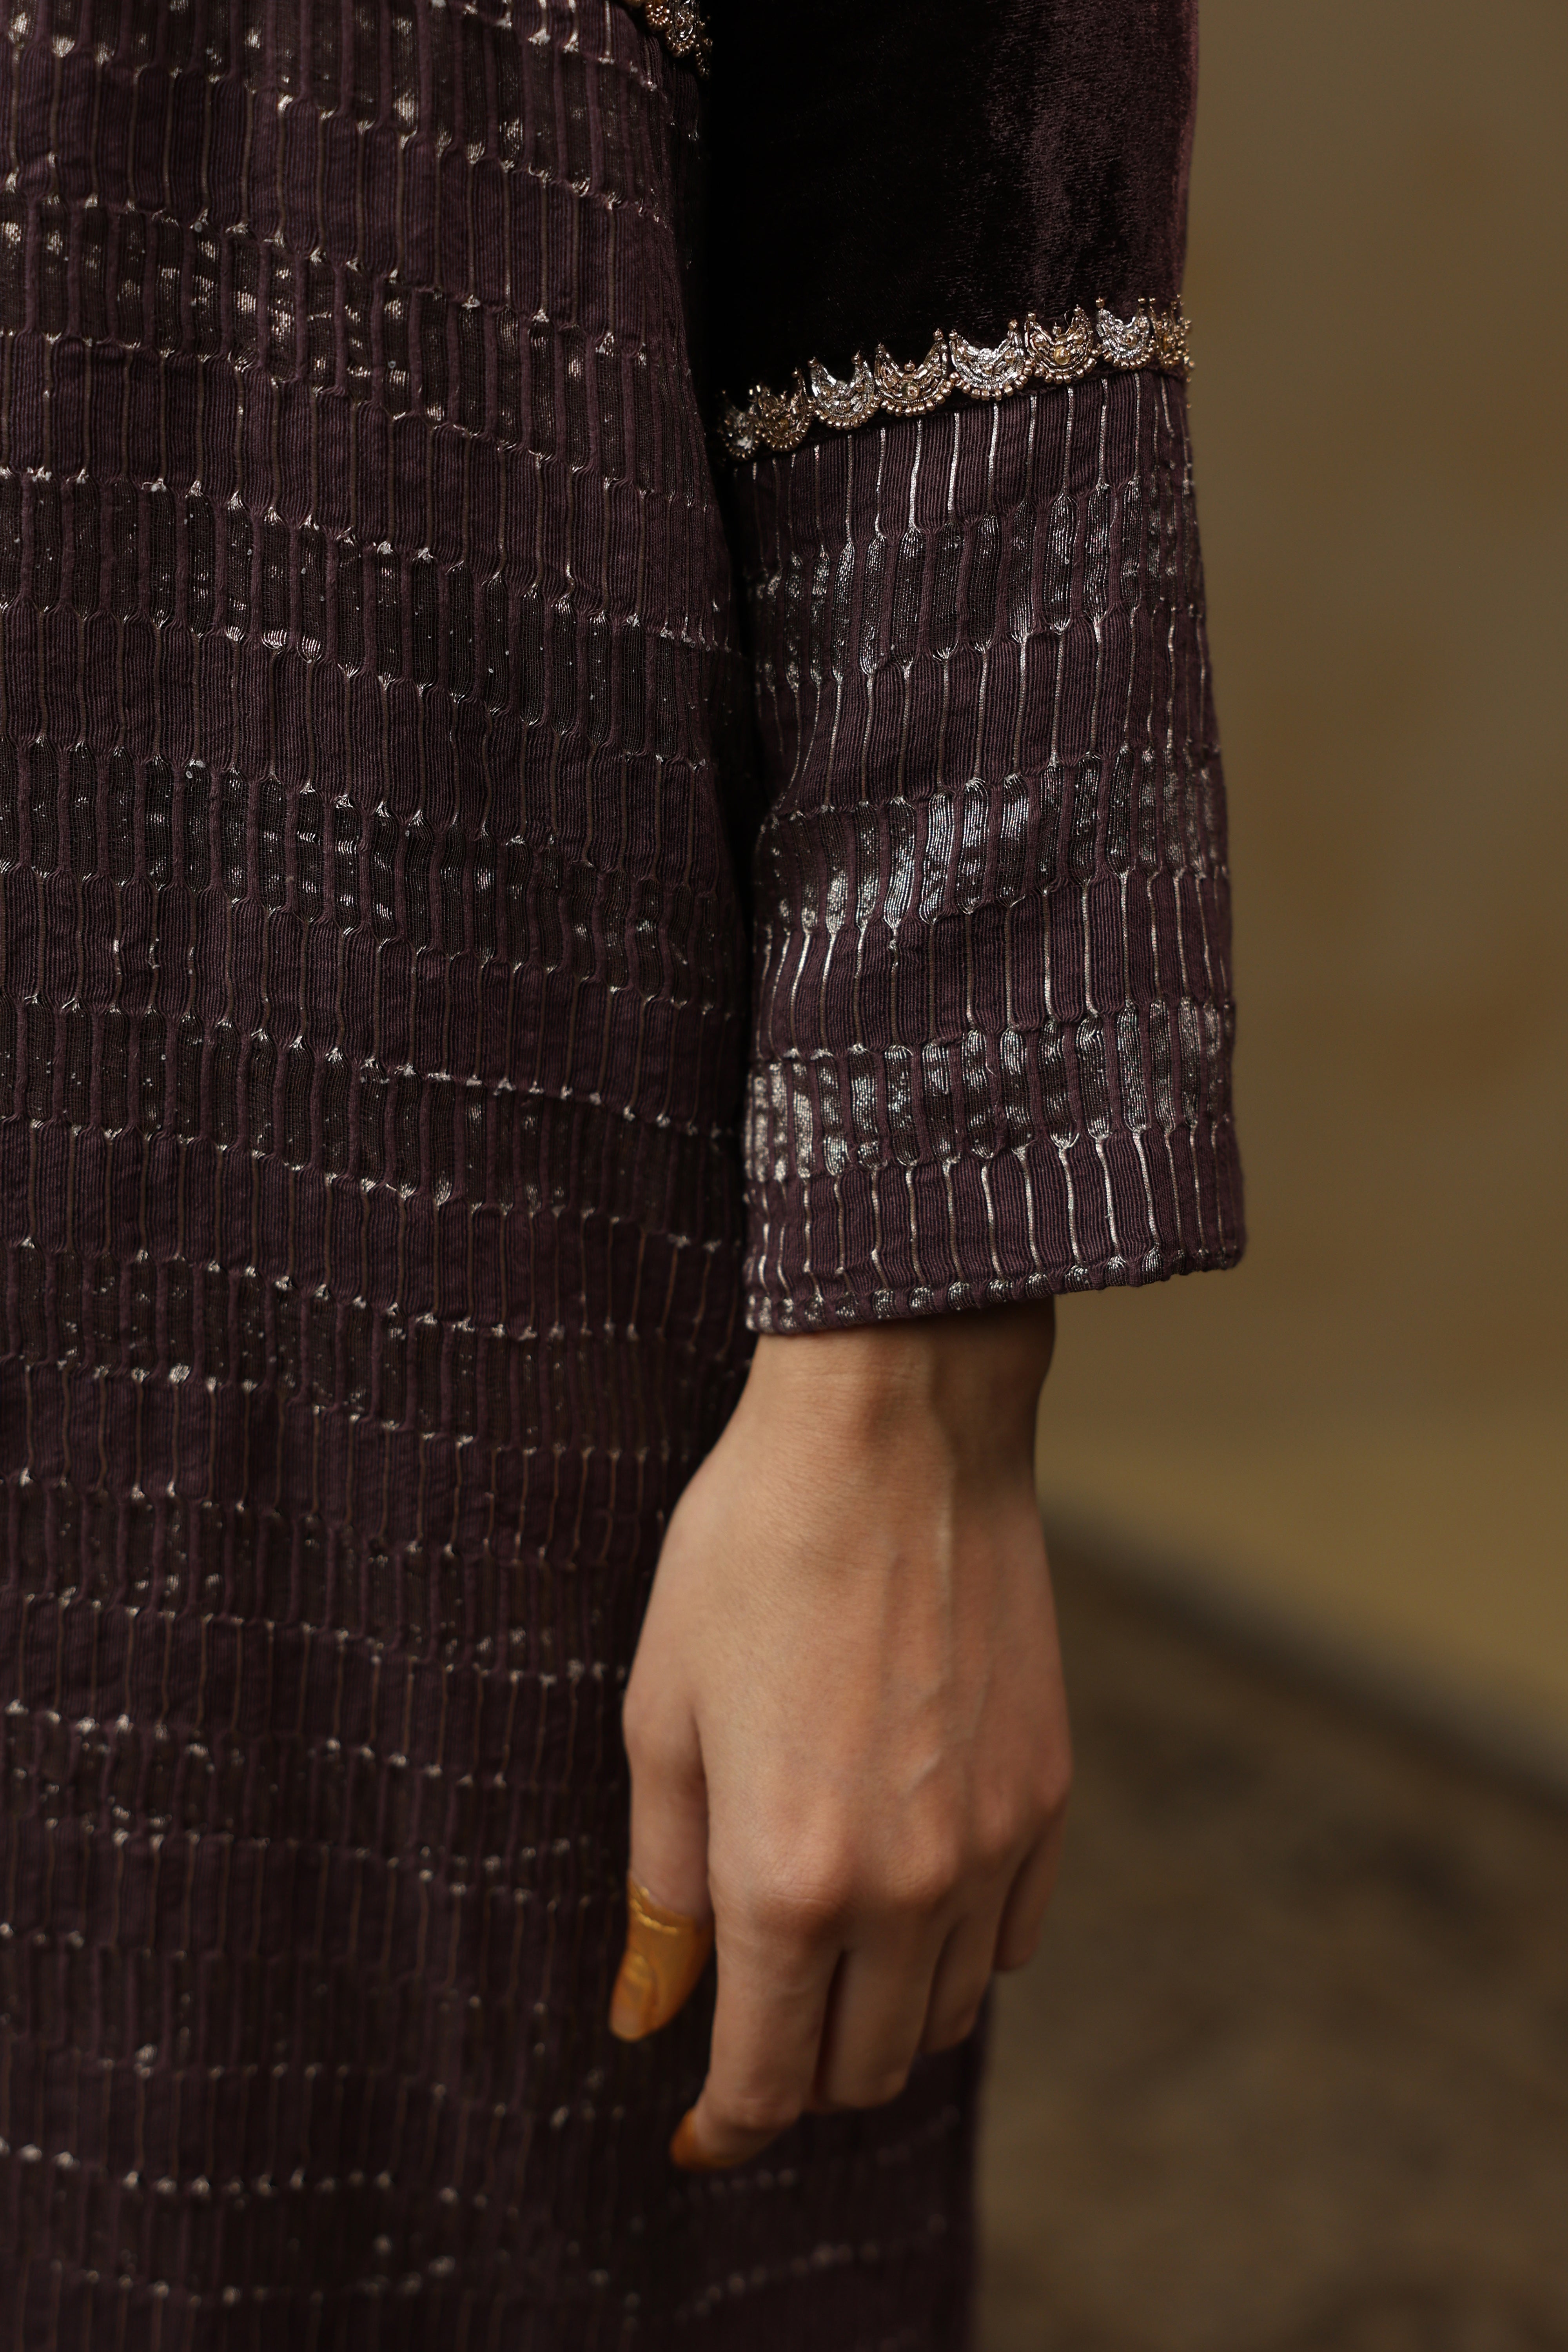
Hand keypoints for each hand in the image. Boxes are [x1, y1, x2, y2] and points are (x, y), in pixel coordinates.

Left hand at [611, 1300, 1070, 2168]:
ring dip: (882, 2019)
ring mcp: (994, 1844)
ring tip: (827, 1959)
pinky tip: (911, 1894)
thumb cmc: (751, 1553)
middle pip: (864, 2067)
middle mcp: (907, 1887)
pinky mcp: (1051, 1794)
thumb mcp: (661, 1715)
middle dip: (800, 2074)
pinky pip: (1014, 1936)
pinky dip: (959, 1951)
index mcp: (788, 1877)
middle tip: (753, 2026)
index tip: (696, 2133)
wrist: (898, 1432)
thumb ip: (661, 1885)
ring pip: (946, 2016)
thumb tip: (647, 2013)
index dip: (724, 2125)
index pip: (765, 2075)